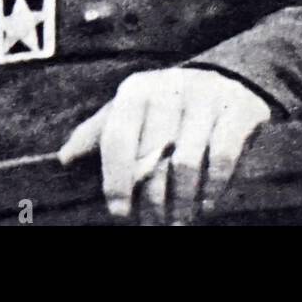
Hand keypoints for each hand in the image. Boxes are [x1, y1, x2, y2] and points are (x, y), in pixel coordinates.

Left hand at [58, 67, 269, 224]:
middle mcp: (168, 87)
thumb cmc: (166, 105)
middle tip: (152, 224)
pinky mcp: (237, 109)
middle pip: (152, 157)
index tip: (119, 212)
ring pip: (186, 162)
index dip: (116, 179)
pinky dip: (213, 188)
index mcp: (136, 90)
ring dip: (182, 200)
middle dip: (151, 199)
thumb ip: (99, 132)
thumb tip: (64, 159)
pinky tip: (206, 205)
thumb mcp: (130, 110)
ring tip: (178, 220)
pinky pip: (222, 157)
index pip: (118, 137)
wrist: (226, 77)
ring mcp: (205, 97)